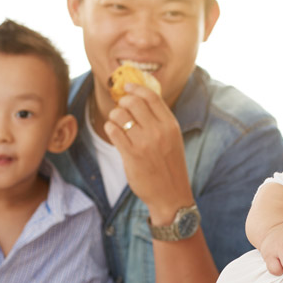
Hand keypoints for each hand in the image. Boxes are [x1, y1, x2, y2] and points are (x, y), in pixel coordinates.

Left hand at [102, 82, 192, 221]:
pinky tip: (114, 133)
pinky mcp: (131, 155)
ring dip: (115, 116)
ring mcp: (144, 143)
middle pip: (133, 102)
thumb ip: (160, 120)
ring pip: (120, 115)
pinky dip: (110, 128)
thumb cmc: (169, 165)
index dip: (136, 88)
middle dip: (123, 102)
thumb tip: (140, 98)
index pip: (152, 97)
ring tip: (118, 124)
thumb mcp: (173, 139)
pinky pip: (113, 131)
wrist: (171, 195)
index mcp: (171, 125)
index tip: (127, 86)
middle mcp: (159, 131)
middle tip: (121, 108)